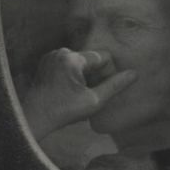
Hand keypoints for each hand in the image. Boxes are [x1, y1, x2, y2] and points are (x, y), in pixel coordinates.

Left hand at [21, 48, 136, 139]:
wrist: (35, 117)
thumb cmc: (64, 111)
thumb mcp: (94, 101)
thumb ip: (114, 86)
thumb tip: (133, 74)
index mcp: (73, 59)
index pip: (103, 57)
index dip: (108, 73)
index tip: (102, 89)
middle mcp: (61, 52)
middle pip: (90, 59)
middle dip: (95, 75)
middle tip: (91, 94)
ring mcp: (51, 56)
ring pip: (79, 62)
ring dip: (84, 75)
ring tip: (79, 94)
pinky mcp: (46, 63)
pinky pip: (67, 65)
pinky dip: (72, 75)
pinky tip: (69, 91)